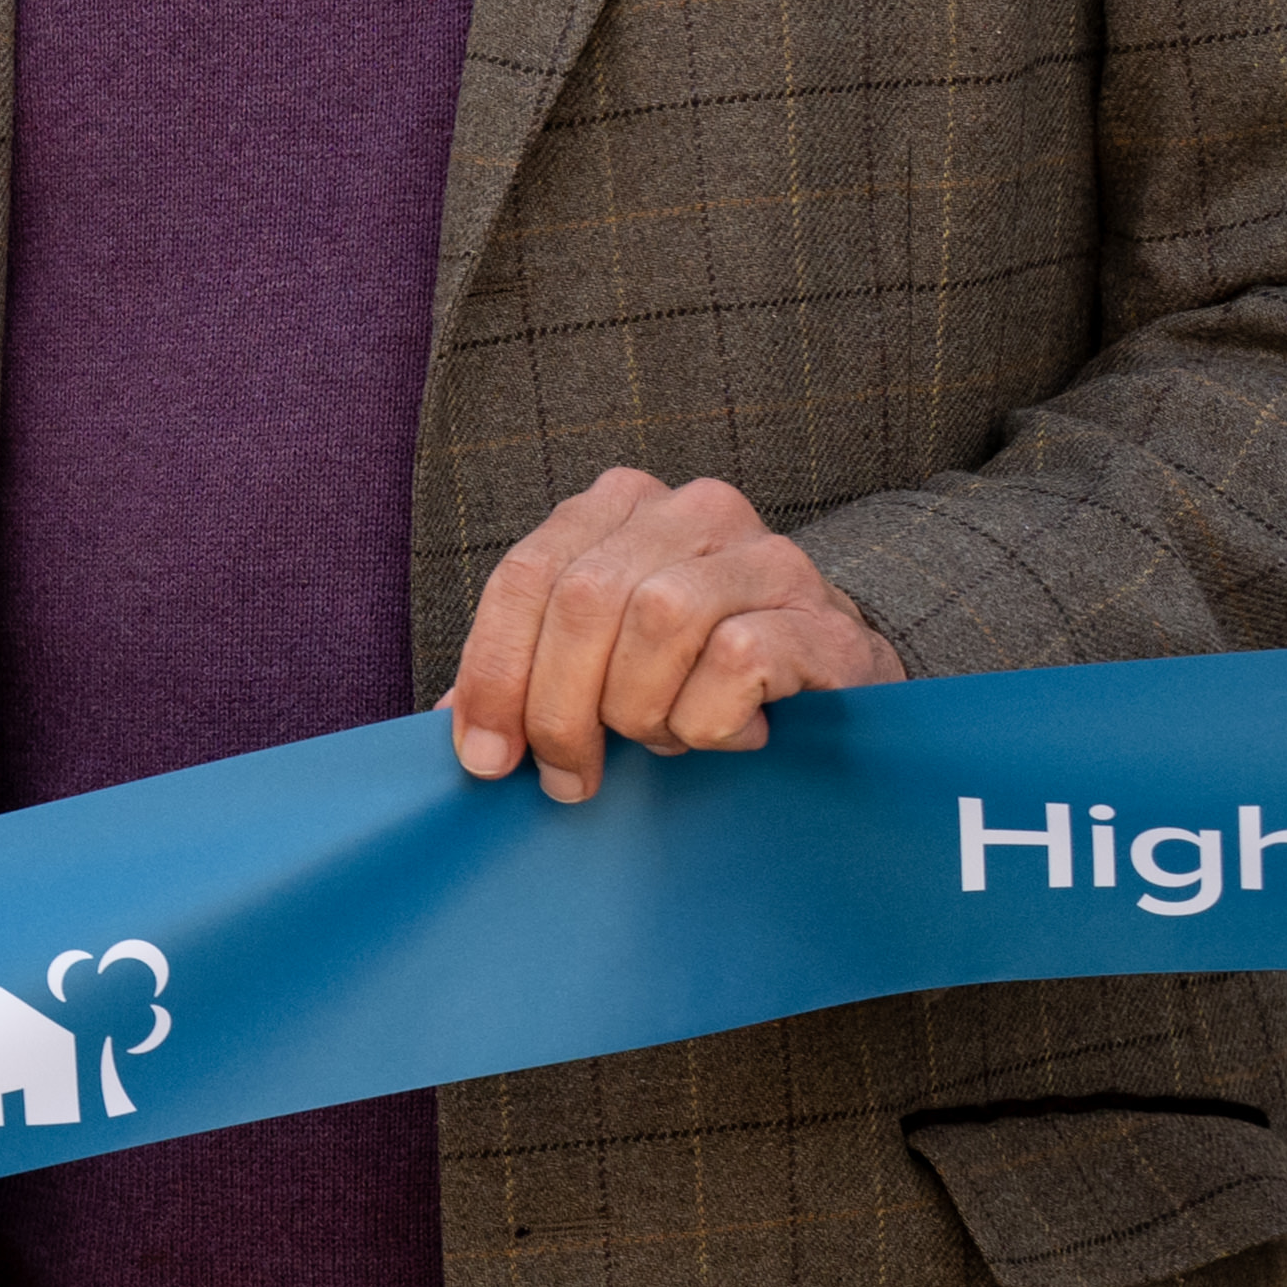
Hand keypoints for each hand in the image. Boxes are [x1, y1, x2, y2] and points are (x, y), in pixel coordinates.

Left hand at [442, 466, 900, 803]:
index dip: (493, 672)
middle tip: (568, 780)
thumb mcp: (602, 660)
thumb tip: (452, 725)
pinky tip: (730, 733)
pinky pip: (736, 661)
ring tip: (664, 738)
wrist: (835, 678)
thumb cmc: (696, 672)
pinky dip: (710, 720)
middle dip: (558, 708)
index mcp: (621, 506)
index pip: (525, 575)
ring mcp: (765, 554)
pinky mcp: (819, 615)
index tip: (486, 758)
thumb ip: (527, 672)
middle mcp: (694, 510)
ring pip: (658, 620)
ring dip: (643, 710)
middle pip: (583, 600)